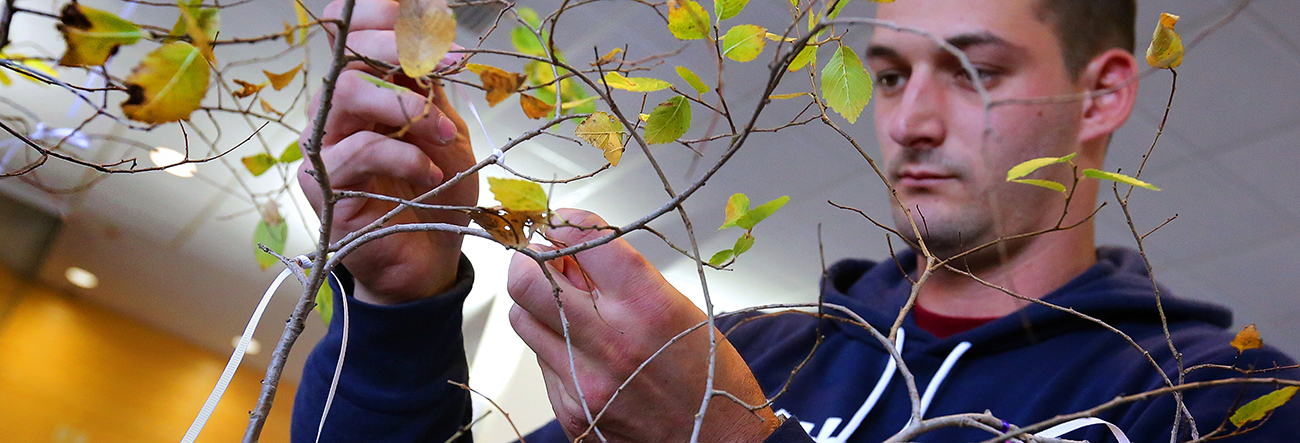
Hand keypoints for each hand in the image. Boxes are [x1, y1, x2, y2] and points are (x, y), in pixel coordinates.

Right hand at [298, 0, 476, 304]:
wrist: (428, 258)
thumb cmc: (436, 193)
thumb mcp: (446, 132)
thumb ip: (431, 91)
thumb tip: (432, 44)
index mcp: (364, 90)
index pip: (348, 32)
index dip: (379, 15)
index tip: (428, 18)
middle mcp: (335, 112)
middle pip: (344, 55)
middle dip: (397, 47)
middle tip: (445, 59)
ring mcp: (323, 147)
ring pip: (347, 94)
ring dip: (405, 107)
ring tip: (446, 133)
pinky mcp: (322, 185)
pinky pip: (359, 152)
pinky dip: (404, 158)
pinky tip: (432, 175)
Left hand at [507, 209, 779, 442]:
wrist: (719, 442)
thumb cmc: (710, 376)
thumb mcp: (679, 308)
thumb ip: (621, 278)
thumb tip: (570, 252)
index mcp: (646, 304)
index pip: (580, 240)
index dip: (564, 224)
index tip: (563, 225)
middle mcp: (610, 341)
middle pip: (525, 280)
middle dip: (529, 261)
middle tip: (546, 262)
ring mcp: (584, 380)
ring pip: (522, 320)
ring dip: (537, 305)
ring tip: (568, 309)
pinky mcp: (571, 411)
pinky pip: (540, 362)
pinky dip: (554, 347)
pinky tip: (585, 352)